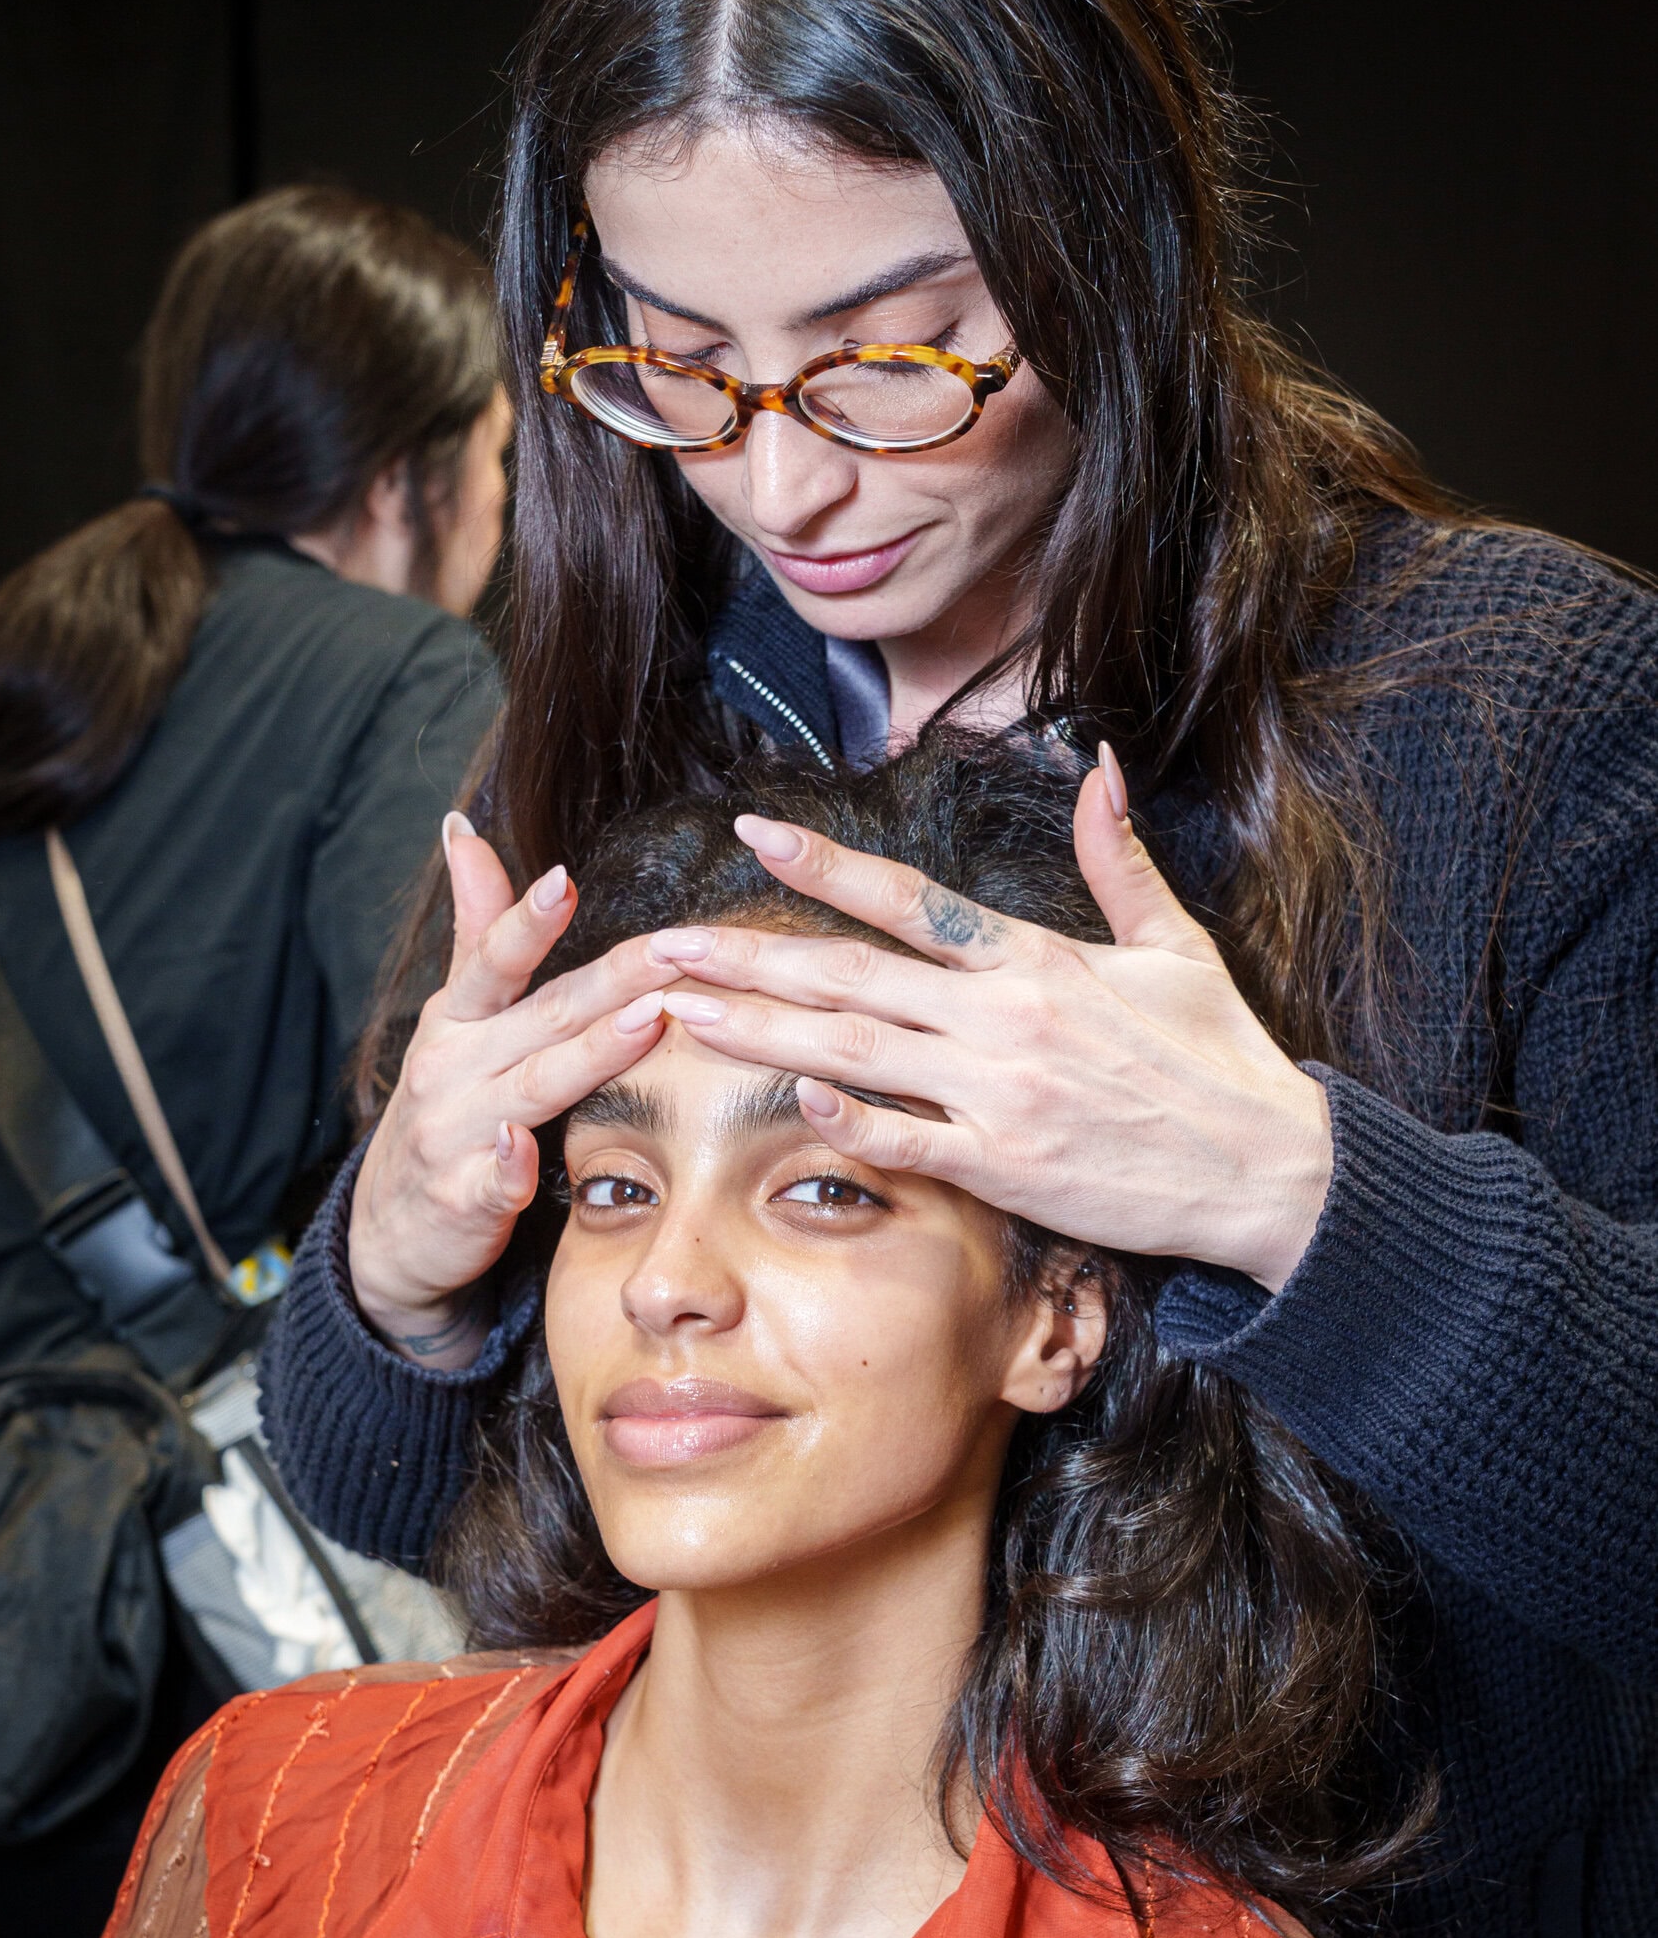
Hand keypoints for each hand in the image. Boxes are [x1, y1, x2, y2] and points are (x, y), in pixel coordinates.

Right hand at [348, 814, 680, 1366]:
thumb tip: (464, 828)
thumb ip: (473, 927)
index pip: (495, 960)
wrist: (387, 1229)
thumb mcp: (451, 1016)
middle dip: (613, 979)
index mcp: (457, 1019)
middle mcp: (453, 1067)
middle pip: (542, 1017)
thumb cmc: (441, 1108)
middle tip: (676, 948)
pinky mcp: (461, 1198)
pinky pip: (489, 1182)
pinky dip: (505, 1168)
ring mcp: (454, 1133)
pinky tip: (524, 1155)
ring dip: (586, 1055)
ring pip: (530, 1089)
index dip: (529, 920)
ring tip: (646, 1021)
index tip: (565, 878)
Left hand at [646, 752, 1331, 1292]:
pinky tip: (790, 1095)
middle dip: (750, 957)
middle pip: (853, 977)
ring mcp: (1002, 1093)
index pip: (911, 900)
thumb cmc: (1222, 1060)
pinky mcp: (1009, 1166)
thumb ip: (1121, 859)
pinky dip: (849, 1119)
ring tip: (685, 1012)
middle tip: (666, 945)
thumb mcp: (1178, 947)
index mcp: (1039, 957)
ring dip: (763, 1030)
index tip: (752, 834)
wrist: (1272, 1171)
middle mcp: (1007, 1017)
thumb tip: (1098, 766)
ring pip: (857, 1052)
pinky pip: (909, 1140)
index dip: (826, 866)